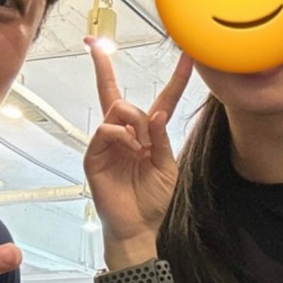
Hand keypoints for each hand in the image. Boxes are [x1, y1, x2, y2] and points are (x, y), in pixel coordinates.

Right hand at [83, 38, 192, 245]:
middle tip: (129, 82)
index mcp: (147, 134)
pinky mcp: (95, 155)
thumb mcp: (167, 166)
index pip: (162, 99)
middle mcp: (125, 133)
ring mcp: (107, 142)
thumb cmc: (153, 200)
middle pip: (113, 91)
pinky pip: (106, 129)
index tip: (187, 55)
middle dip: (104, 68)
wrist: (138, 226)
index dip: (176, 78)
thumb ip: (163, 139)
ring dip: (136, 120)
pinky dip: (122, 136)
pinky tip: (132, 150)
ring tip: (143, 144)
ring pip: (117, 107)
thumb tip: (158, 114)